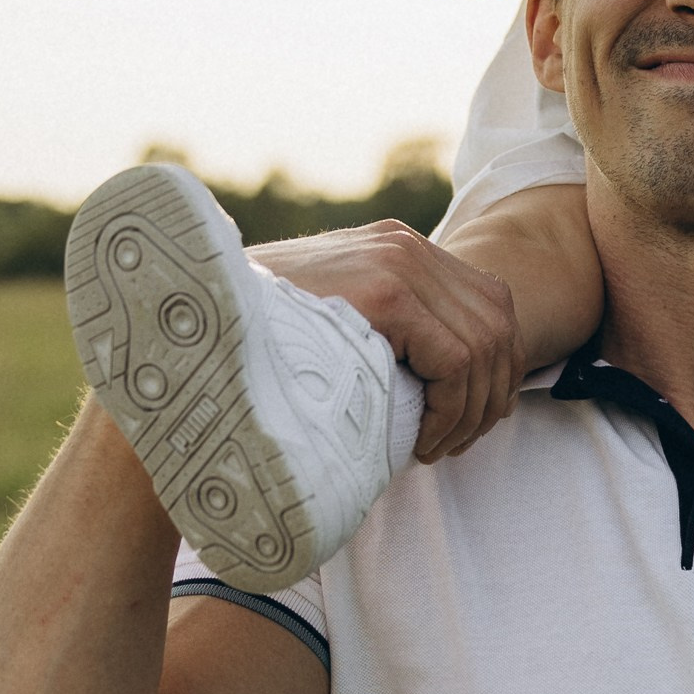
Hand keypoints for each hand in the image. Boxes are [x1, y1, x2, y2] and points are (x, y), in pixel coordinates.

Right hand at [248, 223, 522, 462]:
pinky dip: (451, 410)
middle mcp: (402, 244)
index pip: (490, 302)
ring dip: (470, 412)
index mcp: (395, 246)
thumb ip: (386, 331)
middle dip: (491, 394)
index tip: (467, 422)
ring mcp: (397, 260)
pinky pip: (456, 360)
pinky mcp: (386, 293)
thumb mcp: (334, 324)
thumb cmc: (257, 346)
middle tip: (456, 444)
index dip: (495, 370)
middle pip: (499, 321)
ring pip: (484, 346)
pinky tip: (421, 441)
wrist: (193, 330)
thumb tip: (442, 381)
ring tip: (435, 449)